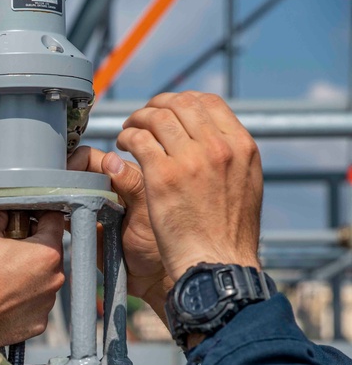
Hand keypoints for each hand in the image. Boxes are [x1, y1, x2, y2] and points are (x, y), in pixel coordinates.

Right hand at [0, 211, 64, 345]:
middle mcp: (54, 279)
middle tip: (1, 247)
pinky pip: (31, 302)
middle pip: (47, 251)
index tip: (19, 218)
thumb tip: (3, 215)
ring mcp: (46, 304)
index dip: (34, 213)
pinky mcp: (36, 323)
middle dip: (28, 245)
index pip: (53, 220)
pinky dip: (18, 297)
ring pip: (40, 278)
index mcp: (47, 253)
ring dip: (24, 272)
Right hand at [68, 146, 173, 314]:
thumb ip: (133, 184)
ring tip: (54, 205)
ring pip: (67, 190)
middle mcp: (106, 188)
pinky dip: (57, 212)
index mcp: (124, 176)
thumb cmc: (156, 244)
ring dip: (58, 194)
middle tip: (58, 192)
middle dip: (64, 177)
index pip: (93, 158)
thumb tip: (111, 160)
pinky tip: (56, 217)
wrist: (150, 278)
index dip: (77, 162)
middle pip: (76, 171)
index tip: (67, 176)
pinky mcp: (82, 225)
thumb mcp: (147, 211)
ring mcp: (92, 206)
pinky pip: (64, 212)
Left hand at [117, 92, 261, 282]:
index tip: (167, 111)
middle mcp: (218, 148)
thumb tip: (215, 140)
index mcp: (241, 147)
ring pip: (156, 119)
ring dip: (136, 121)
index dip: (182, 102)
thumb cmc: (228, 235)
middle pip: (180, 104)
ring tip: (128, 133)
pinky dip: (126, 138)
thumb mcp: (244, 186)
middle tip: (141, 119)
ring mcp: (190, 160)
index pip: (209, 103)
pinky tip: (121, 148)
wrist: (217, 263)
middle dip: (155, 106)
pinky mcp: (162, 177)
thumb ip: (230, 159)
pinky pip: (138, 142)